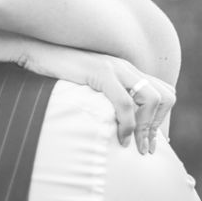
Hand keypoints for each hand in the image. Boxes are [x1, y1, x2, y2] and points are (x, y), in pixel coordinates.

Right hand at [19, 41, 175, 153]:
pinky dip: (128, 125)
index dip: (162, 120)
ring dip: (146, 129)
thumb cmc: (56, 73)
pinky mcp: (101, 72)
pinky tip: (120, 138)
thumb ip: (104, 96)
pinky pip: (125, 103)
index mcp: (126, 70)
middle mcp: (126, 67)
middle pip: (166, 96)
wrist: (35, 52)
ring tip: (136, 147)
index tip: (150, 142)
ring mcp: (115, 68)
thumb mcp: (87, 86)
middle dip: (158, 126)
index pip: (164, 92)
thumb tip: (113, 121)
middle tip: (146, 148)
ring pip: (151, 100)